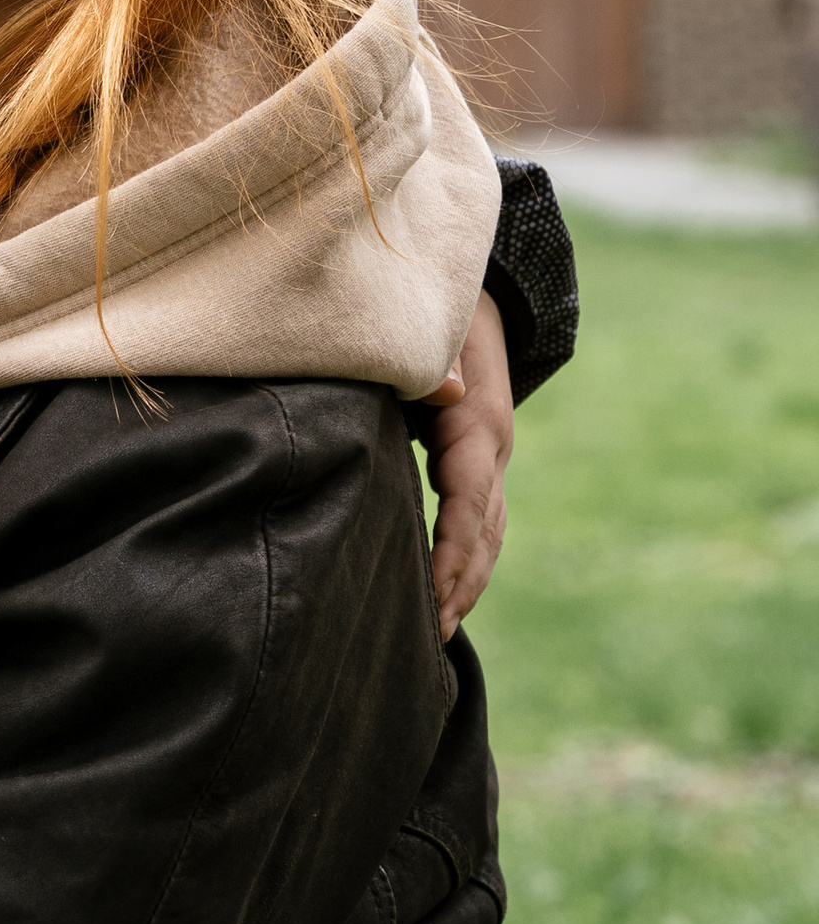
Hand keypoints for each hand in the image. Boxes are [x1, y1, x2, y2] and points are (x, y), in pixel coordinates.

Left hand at [418, 291, 514, 641]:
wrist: (475, 288)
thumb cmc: (437, 310)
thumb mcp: (436, 324)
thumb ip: (433, 358)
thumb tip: (444, 390)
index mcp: (478, 421)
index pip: (469, 500)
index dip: (452, 551)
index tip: (433, 597)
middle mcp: (493, 446)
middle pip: (484, 529)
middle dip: (460, 584)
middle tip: (431, 636)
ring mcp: (492, 455)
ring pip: (488, 530)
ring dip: (466, 580)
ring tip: (438, 630)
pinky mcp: (478, 459)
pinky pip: (479, 518)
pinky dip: (466, 558)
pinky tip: (445, 592)